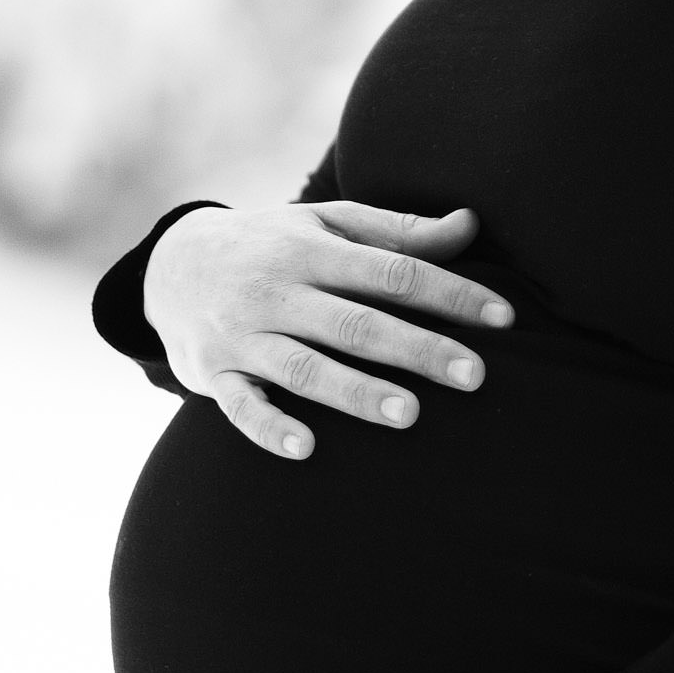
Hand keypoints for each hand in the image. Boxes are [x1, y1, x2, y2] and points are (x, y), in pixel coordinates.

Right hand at [143, 200, 512, 459]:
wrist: (170, 265)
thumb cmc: (272, 246)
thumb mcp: (327, 225)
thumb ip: (398, 232)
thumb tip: (471, 225)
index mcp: (312, 250)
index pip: (392, 271)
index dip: (450, 292)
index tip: (503, 317)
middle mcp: (277, 291)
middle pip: (356, 323)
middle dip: (417, 349)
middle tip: (476, 375)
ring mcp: (243, 336)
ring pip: (304, 368)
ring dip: (356, 392)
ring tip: (409, 415)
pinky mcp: (213, 376)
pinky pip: (241, 407)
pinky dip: (270, 428)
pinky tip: (307, 448)